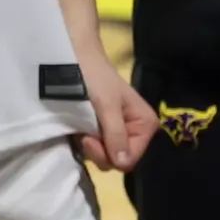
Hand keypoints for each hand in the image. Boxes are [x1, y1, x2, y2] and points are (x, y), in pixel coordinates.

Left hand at [74, 42, 155, 170]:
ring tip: (80, 126)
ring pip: (105, 157)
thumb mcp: (106, 105)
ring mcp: (119, 134)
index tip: (90, 138)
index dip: (109, 154)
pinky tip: (78, 128)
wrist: (74, 56)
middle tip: (84, 132)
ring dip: (89, 146)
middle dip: (98, 150)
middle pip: (117, 161)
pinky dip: (84, 142)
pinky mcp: (103, 132)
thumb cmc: (93, 76)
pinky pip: (96, 149)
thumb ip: (116, 135)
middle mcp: (136, 133)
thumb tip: (123, 164)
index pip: (130, 159)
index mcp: (145, 125)